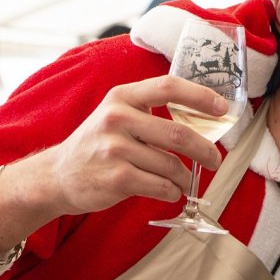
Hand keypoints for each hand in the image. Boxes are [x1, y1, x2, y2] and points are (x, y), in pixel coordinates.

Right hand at [30, 75, 227, 216]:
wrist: (58, 176)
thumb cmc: (98, 144)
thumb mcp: (117, 114)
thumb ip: (150, 111)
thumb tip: (203, 120)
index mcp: (122, 97)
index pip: (169, 87)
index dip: (200, 96)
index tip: (222, 108)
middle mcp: (117, 118)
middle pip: (179, 133)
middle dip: (205, 150)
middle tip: (214, 160)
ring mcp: (115, 149)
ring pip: (171, 165)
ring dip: (185, 178)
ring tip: (185, 182)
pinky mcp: (117, 178)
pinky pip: (161, 186)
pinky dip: (172, 192)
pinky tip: (170, 192)